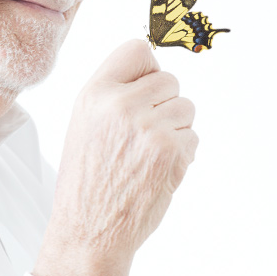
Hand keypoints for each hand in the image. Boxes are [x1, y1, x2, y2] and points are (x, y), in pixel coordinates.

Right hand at [32, 39, 197, 275]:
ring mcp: (147, 125)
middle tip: (147, 128)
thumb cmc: (85, 177)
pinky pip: (193, 136)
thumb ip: (112, 92)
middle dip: (165, 102)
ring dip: (176, 128)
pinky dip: (182, 152)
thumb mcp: (83, 121)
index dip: (147, 68)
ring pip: (186, 107)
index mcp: (95, 92)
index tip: (146, 85)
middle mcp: (120, 103)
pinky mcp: (169, 150)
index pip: (138, 49)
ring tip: (149, 149)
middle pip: (169, 79)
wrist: (88, 225)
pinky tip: (156, 167)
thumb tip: (149, 73)